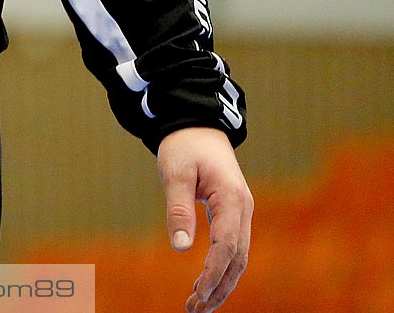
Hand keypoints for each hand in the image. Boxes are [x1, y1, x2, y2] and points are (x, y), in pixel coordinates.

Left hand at [157, 126, 252, 312]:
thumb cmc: (184, 146)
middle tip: (195, 309)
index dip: (213, 272)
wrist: (197, 125)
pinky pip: (233, 249)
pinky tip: (207, 284)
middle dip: (219, 287)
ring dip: (222, 283)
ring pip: (238, 258)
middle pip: (238, 259)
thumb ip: (178, 209)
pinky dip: (222, 269)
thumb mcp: (175, 173)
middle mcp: (244, 210)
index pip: (227, 245)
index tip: (197, 292)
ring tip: (199, 305)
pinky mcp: (234, 215)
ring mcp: (242, 213)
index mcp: (232, 199)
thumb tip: (182, 248)